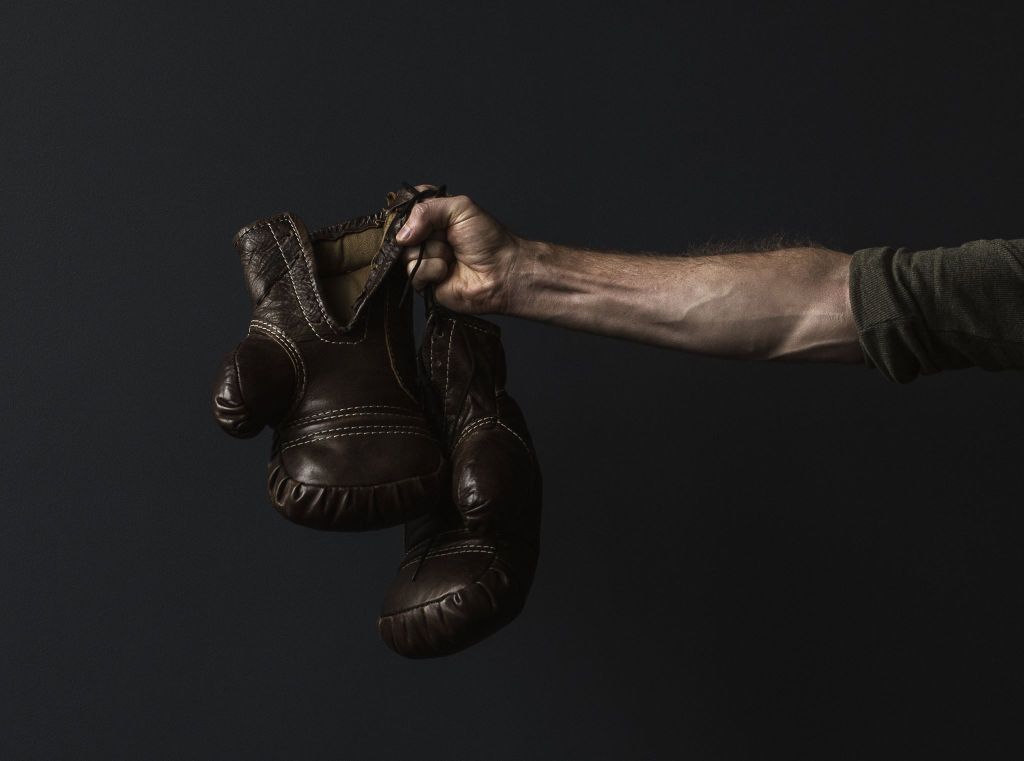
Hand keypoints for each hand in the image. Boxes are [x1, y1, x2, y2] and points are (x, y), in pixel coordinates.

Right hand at [396, 186, 524, 313]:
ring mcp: (425, 260)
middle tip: (445, 236)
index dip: (410, 211)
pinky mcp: (425, 282)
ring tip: (451, 255)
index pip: (408, 207)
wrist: (503, 272)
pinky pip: (413, 273)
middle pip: (401, 232)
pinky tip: (448, 270)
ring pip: (405, 254)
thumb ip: (426, 210)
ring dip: (432, 252)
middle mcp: (427, 237)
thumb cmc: (489, 239)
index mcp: (435, 217)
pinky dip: (431, 270)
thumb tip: (400, 235)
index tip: (421, 214)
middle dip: (424, 233)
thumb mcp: (460, 208)